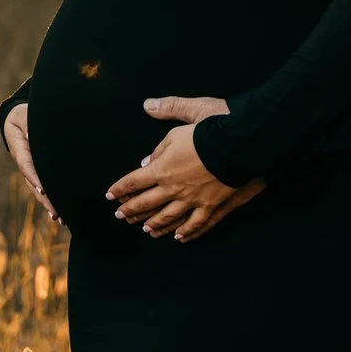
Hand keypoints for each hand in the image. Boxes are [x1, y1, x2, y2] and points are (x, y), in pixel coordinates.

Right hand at [2, 102, 59, 226]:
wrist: (20, 116)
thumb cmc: (25, 115)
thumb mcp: (25, 116)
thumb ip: (30, 125)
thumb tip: (34, 134)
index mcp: (20, 148)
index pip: (27, 165)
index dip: (34, 178)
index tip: (43, 189)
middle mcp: (24, 161)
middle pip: (33, 183)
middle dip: (45, 198)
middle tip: (56, 212)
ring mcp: (30, 167)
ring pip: (38, 188)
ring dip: (48, 203)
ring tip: (60, 218)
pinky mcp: (38, 169)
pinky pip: (44, 185)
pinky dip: (51, 198)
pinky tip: (60, 212)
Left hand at [106, 96, 263, 241]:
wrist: (240, 142)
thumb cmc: (212, 127)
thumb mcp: (187, 115)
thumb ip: (165, 121)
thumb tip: (146, 133)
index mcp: (163, 167)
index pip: (135, 181)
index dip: (121, 189)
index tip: (110, 195)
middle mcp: (173, 187)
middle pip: (147, 202)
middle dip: (131, 210)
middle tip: (120, 216)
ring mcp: (192, 199)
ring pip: (168, 216)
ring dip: (154, 224)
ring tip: (145, 229)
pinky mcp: (211, 204)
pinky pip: (197, 223)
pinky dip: (187, 231)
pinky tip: (179, 236)